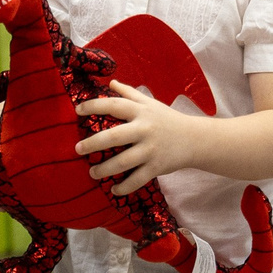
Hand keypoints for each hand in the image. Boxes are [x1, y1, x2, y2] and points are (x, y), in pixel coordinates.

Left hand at [76, 82, 197, 193]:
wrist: (195, 139)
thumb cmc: (168, 119)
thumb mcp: (151, 103)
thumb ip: (129, 93)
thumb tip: (110, 82)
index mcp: (141, 111)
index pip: (114, 105)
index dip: (94, 106)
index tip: (77, 110)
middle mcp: (145, 129)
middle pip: (114, 136)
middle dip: (92, 143)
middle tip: (77, 149)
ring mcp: (151, 150)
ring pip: (123, 162)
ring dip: (104, 169)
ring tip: (92, 173)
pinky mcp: (157, 167)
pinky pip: (137, 179)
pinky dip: (124, 187)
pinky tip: (114, 190)